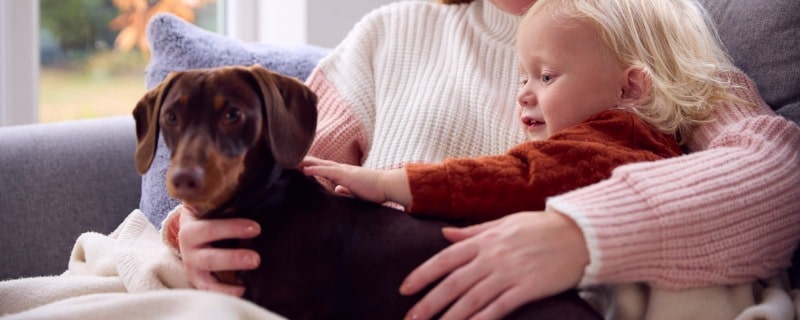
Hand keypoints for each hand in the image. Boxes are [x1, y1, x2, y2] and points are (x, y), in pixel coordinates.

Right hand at [178, 205, 260, 295]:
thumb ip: (228, 202)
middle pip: (210, 257)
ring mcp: (192, 266)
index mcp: (191, 228)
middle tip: (256, 259)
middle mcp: (188, 249)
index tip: (256, 228)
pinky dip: (225, 292)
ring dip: (231, 280)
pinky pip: (210, 290)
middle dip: (234, 259)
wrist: (191, 229)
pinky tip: (243, 290)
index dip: (232, 228)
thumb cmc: (209, 214)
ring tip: (251, 276)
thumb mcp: (212, 206)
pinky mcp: (198, 280)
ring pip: (209, 276)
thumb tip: (256, 196)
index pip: (210, 229)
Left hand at [301, 156, 410, 204]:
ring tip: (291, 161)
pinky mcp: (345, 175)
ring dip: (306, 162)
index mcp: (344, 174)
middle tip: (289, 159)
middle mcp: (342, 170)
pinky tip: (304, 169)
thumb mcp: (356, 192)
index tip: (299, 165)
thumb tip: (337, 190)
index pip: (324, 168)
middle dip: (305, 161)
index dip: (312, 166)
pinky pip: (327, 171)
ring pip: (320, 164)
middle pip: (319, 163)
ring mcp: (343, 171)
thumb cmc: (375, 190)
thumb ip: (346, 190)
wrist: (387, 186)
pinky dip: (315, 169)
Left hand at [400, 210, 589, 319]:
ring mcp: (509, 274)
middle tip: (410, 319)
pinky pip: (498, 309)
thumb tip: (445, 234)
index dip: (422, 274)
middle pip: (453, 283)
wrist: (580, 233)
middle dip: (428, 303)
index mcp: (485, 239)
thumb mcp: (504, 222)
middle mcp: (492, 257)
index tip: (405, 289)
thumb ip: (473, 232)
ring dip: (449, 317)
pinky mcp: (527, 289)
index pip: (445, 258)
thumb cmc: (542, 226)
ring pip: (471, 300)